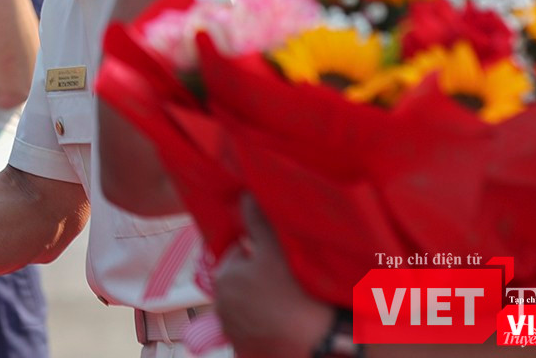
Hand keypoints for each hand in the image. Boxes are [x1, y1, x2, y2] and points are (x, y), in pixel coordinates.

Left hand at [213, 196, 331, 357]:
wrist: (316, 344)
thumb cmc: (294, 293)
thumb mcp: (276, 250)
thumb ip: (258, 220)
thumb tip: (246, 193)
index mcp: (223, 276)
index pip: (239, 252)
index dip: (260, 251)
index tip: (279, 258)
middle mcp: (219, 304)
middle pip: (242, 278)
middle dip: (259, 275)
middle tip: (287, 278)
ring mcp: (231, 328)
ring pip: (247, 302)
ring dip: (261, 299)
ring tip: (288, 300)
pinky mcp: (244, 347)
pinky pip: (252, 326)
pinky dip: (263, 322)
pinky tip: (283, 319)